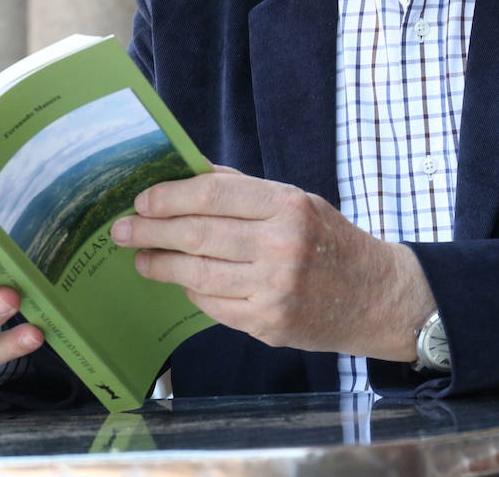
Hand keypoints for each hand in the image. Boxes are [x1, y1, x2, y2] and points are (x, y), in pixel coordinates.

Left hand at [109, 168, 433, 359]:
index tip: (142, 199)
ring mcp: (274, 290)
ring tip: (140, 257)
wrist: (377, 296)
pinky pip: (213, 305)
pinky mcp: (268, 324)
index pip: (213, 193)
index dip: (169, 196)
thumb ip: (243, 189)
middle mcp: (281, 246)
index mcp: (287, 206)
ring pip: (197, 274)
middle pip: (197, 235)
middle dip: (150, 231)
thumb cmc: (330, 241)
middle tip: (121, 229)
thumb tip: (186, 173)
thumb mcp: (297, 201)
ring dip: (160, 265)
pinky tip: (182, 282)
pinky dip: (191, 291)